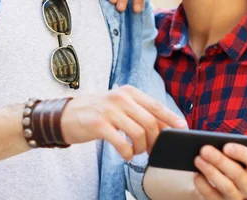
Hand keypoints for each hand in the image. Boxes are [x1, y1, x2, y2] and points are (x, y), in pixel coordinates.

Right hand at [60, 85, 186, 160]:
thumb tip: (165, 126)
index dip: (171, 118)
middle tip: (152, 149)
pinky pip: (122, 143)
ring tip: (136, 151)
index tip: (181, 129)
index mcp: (128, 91)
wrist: (64, 115)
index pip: (156, 105)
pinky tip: (126, 154)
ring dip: (142, 147)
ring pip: (139, 132)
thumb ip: (138, 111)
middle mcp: (120, 97)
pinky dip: (128, 153)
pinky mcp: (99, 124)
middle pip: (150, 121)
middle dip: (155, 139)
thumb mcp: (118, 105)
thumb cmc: (96, 112)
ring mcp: (109, 110)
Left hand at [193, 136, 246, 199]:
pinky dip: (204, 186)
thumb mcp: (233, 151)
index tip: (226, 145)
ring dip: (211, 172)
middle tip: (203, 149)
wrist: (213, 182)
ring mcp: (236, 197)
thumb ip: (244, 143)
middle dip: (220, 160)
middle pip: (238, 174)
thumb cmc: (226, 161)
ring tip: (197, 159)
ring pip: (227, 187)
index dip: (242, 153)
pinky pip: (214, 198)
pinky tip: (196, 176)